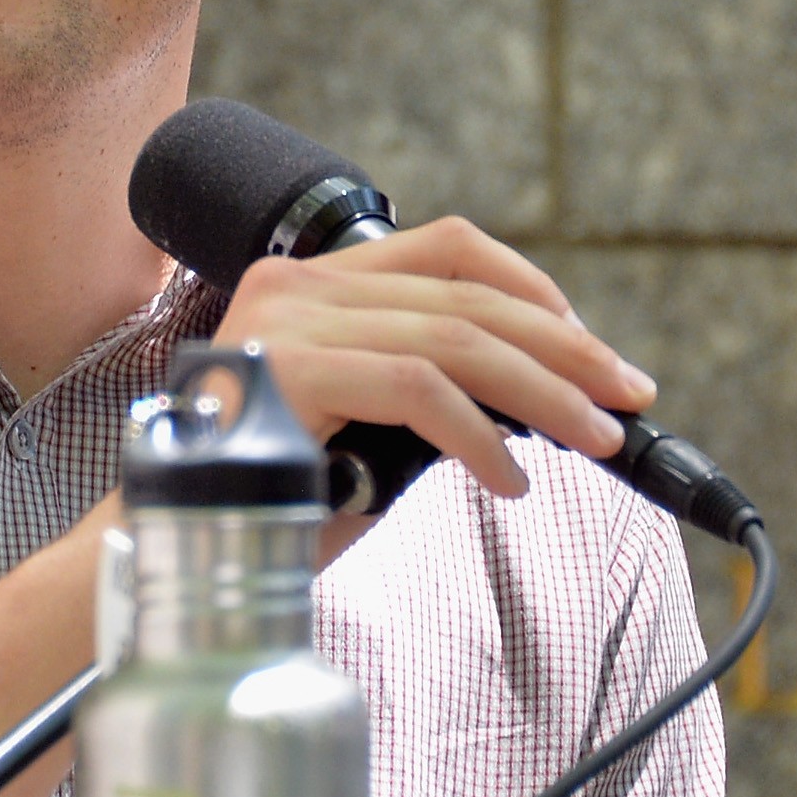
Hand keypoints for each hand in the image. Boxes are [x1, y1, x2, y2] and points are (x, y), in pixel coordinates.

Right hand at [209, 217, 654, 498]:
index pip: (450, 248)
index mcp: (316, 283)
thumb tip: (529, 400)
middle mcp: (300, 285)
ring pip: (456, 339)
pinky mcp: (292, 371)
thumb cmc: (267, 500)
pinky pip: (418, 390)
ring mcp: (291, 322)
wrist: (169, 547)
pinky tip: (509, 479)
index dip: (534, 289)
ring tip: (593, 440)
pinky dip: (481, 438)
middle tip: (628, 397)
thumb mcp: (361, 426)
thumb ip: (424, 391)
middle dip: (565, 348)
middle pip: (468, 294)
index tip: (589, 347)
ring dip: (543, 393)